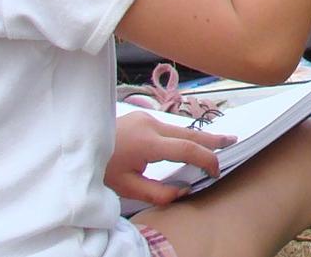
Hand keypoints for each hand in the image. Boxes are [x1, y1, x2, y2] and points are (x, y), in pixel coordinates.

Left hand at [107, 110, 234, 206]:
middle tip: (233, 141)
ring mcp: (147, 117)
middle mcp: (152, 125)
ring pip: (181, 128)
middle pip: (190, 133)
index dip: (206, 159)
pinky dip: (183, 135)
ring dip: (199, 136)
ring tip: (219, 141)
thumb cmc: (100, 170)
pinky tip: (190, 140)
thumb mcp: (126, 188)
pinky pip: (170, 127)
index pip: (187, 149)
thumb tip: (185, 190)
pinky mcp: (143, 117)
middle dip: (212, 139)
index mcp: (148, 142)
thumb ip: (158, 192)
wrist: (77, 146)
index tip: (216, 171)